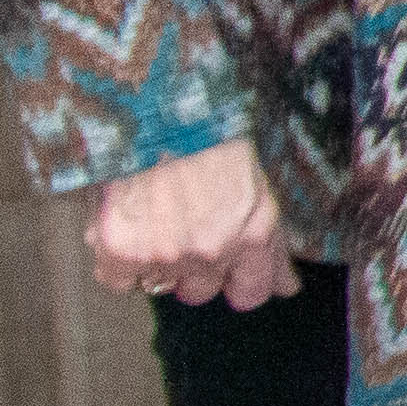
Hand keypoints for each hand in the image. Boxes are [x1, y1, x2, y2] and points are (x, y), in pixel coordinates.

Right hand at [85, 138, 296, 307]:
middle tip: (184, 230)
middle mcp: (214, 250)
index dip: (236, 285)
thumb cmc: (210, 140)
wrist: (156, 111)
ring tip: (156, 221)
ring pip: (161, 286)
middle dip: (195, 270)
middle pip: (201, 292)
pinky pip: (119, 282)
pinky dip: (119, 264)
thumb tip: (287, 289)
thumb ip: (271, 243)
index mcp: (254, 234)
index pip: (250, 294)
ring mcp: (166, 255)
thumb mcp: (257, 187)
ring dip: (158, 264)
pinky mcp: (122, 253)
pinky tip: (127, 229)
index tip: (228, 274)